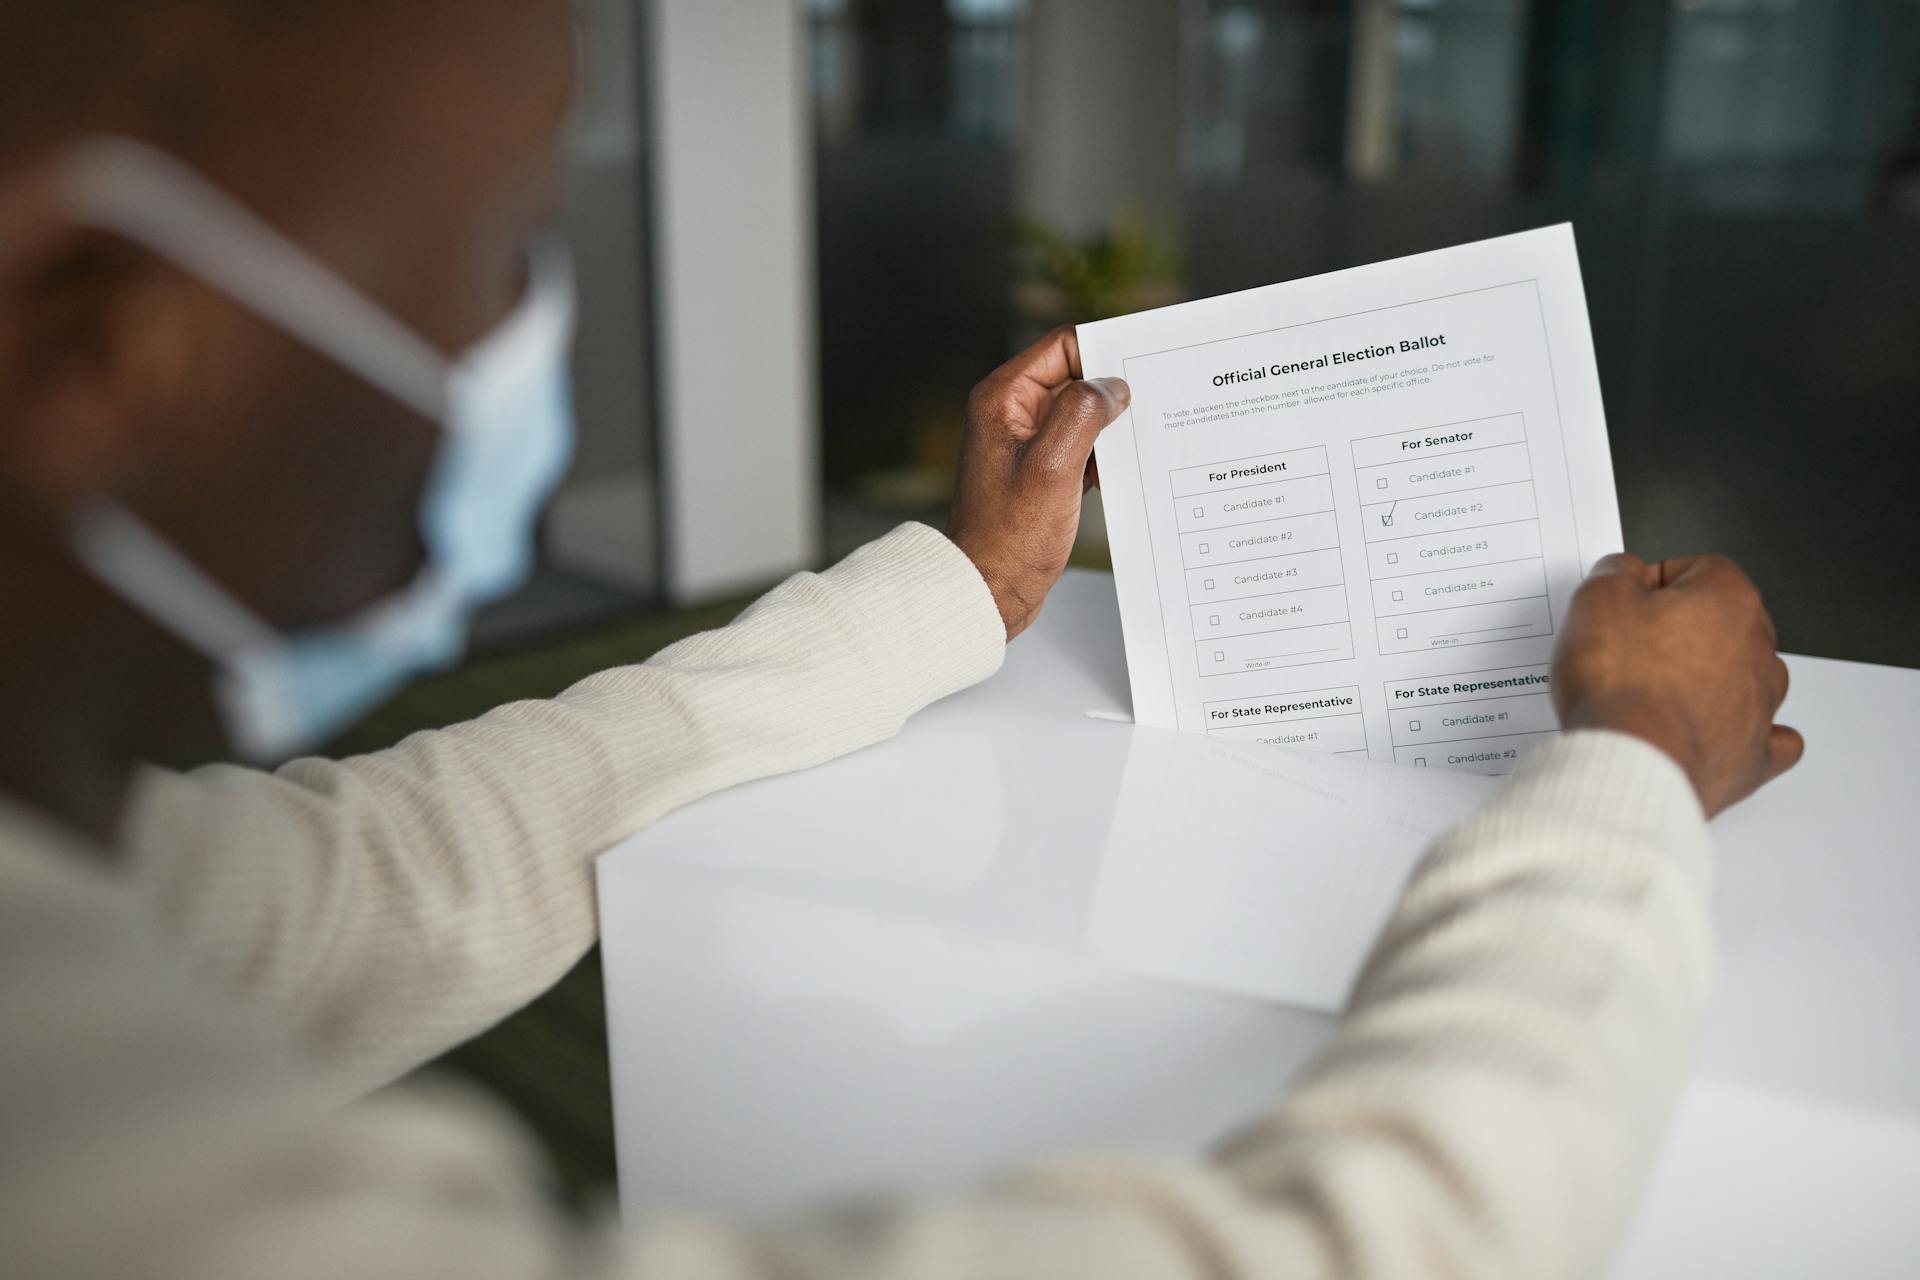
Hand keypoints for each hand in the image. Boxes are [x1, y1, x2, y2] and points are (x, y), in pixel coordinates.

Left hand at [947, 326, 1129, 639]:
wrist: (988, 591)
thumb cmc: (1009, 537)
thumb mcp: (1053, 467)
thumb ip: (1083, 414)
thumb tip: (1113, 387)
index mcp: (1003, 398)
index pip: (1063, 346)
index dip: (1103, 354)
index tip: (1139, 374)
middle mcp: (1011, 412)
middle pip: (1076, 376)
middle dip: (1112, 393)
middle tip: (1148, 410)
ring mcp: (1025, 442)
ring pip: (1082, 412)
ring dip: (1109, 427)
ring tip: (1134, 447)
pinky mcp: (1040, 470)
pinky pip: (1079, 444)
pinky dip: (1101, 454)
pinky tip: (1116, 474)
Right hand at [1551, 552, 1802, 815]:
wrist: (1630, 760)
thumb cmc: (1622, 685)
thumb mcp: (1597, 599)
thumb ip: (1616, 572)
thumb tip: (1624, 573)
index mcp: (1730, 601)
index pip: (1698, 569)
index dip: (1654, 584)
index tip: (1626, 605)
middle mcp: (1758, 649)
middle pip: (1726, 622)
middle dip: (1683, 630)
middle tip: (1632, 649)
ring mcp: (1762, 706)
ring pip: (1750, 675)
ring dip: (1713, 677)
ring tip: (1661, 692)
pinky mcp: (1754, 756)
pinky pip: (1770, 737)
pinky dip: (1749, 732)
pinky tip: (1720, 730)